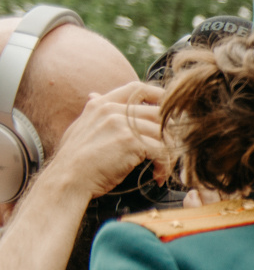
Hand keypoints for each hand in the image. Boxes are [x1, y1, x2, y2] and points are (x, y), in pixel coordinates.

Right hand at [39, 80, 164, 201]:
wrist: (66, 180)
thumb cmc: (73, 161)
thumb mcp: (79, 128)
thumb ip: (93, 113)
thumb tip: (94, 95)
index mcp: (102, 105)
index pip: (137, 88)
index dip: (160, 96)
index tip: (171, 112)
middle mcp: (113, 110)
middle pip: (158, 112)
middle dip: (170, 133)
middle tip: (171, 151)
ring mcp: (122, 125)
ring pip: (164, 133)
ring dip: (169, 153)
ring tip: (163, 168)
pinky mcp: (131, 142)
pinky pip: (162, 151)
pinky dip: (165, 166)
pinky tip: (158, 176)